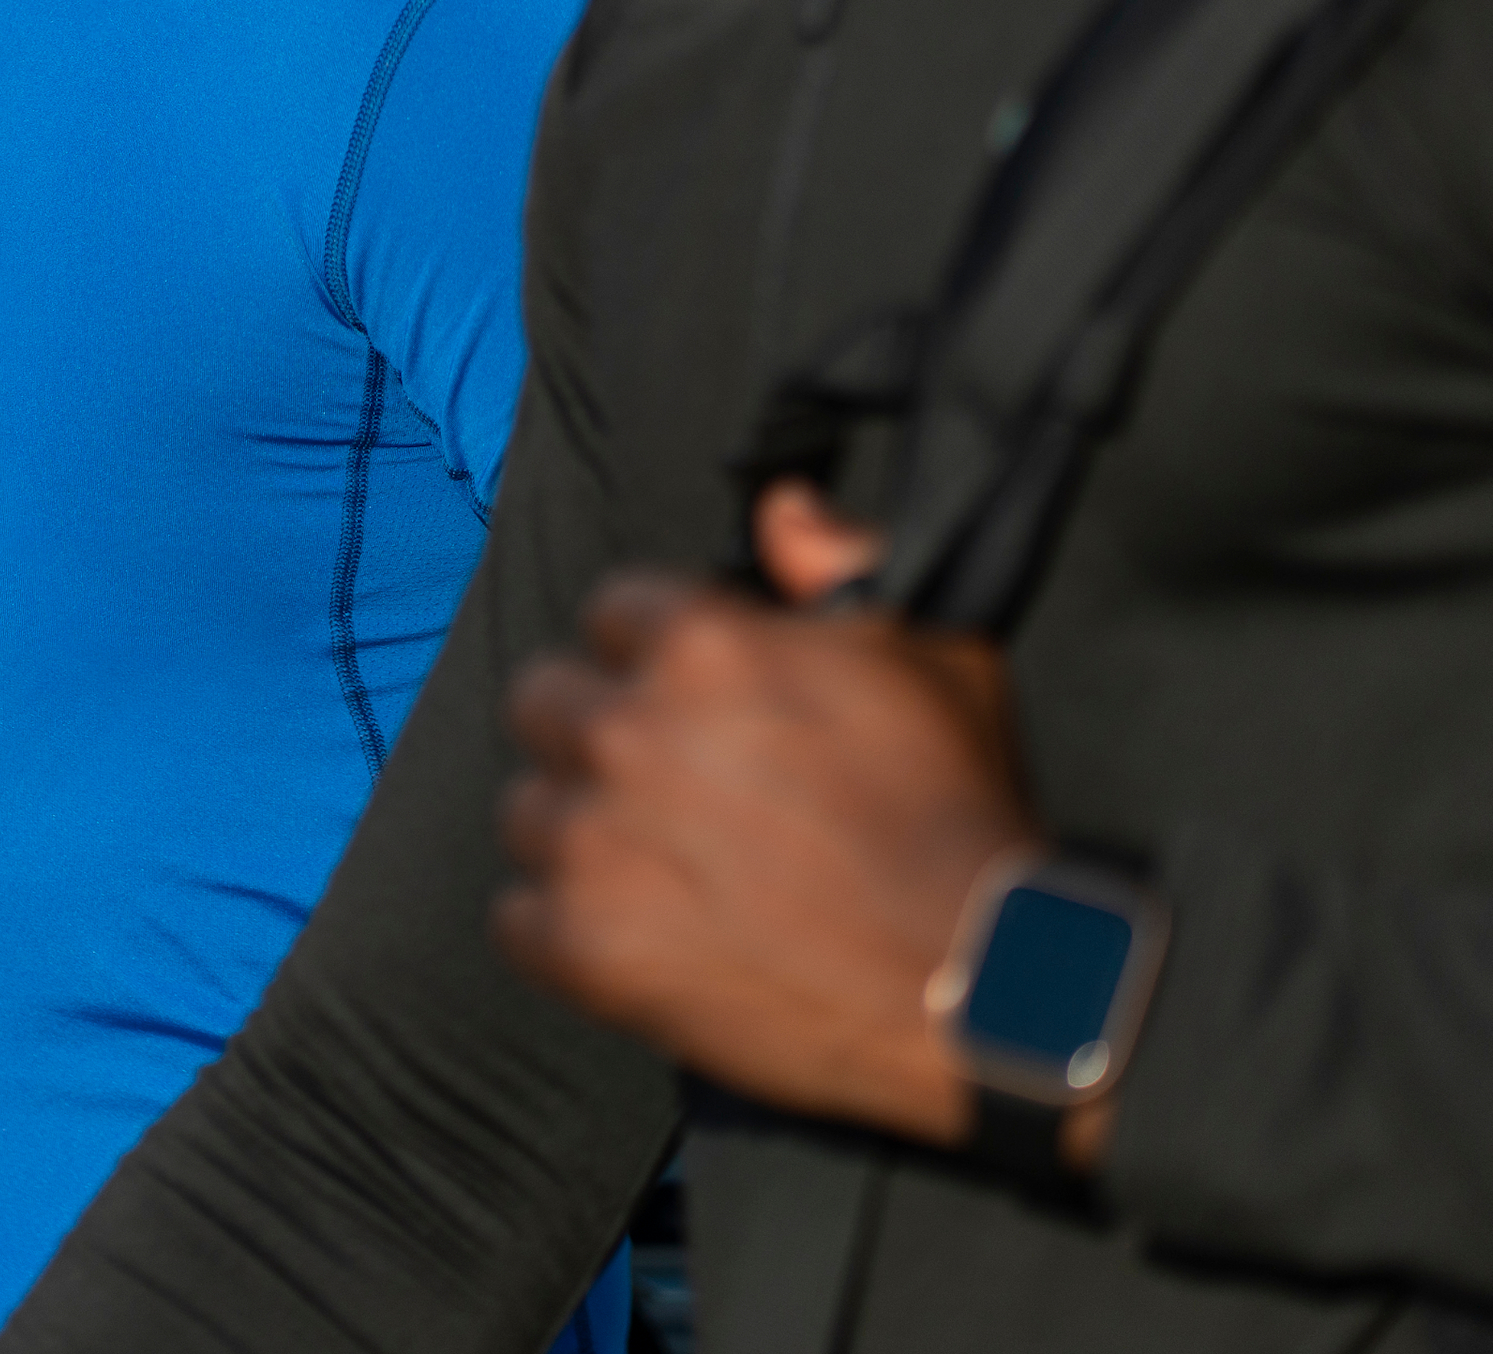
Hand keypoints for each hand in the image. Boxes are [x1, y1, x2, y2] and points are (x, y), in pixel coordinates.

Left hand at [492, 477, 1038, 1149]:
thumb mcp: (935, 652)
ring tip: (663, 866)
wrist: (979, 984)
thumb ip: (840, 561)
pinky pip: (513, 918)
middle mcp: (628, 732)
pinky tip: (641, 932)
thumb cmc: (958, 816)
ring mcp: (595, 842)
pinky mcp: (582, 944)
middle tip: (666, 781)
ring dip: (580, 832)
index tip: (690, 696)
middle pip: (544, 701)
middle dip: (597, 731)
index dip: (654, 651)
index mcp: (701, 645)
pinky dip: (564, 929)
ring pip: (526, 812)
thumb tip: (782, 508)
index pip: (611, 610)